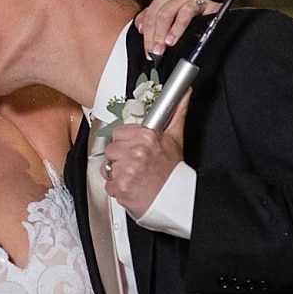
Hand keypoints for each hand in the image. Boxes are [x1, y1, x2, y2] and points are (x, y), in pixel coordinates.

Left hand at [102, 95, 188, 213]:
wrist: (178, 200)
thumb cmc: (173, 172)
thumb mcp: (175, 139)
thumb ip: (176, 114)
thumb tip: (184, 93)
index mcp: (147, 137)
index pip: (118, 132)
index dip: (125, 142)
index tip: (133, 148)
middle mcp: (136, 152)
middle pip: (111, 149)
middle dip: (121, 158)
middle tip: (136, 165)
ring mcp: (127, 170)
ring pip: (107, 167)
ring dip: (118, 174)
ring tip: (135, 176)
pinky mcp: (121, 187)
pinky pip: (109, 185)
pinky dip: (118, 189)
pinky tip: (132, 187)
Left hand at [134, 0, 216, 57]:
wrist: (218, 22)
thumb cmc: (193, 25)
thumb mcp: (171, 27)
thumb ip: (154, 28)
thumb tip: (144, 36)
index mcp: (164, 0)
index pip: (148, 15)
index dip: (146, 34)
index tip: (147, 50)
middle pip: (156, 13)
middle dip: (153, 35)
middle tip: (155, 51)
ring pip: (169, 11)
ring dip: (165, 31)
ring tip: (166, 44)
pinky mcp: (203, 2)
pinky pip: (188, 10)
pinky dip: (179, 26)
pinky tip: (175, 37)